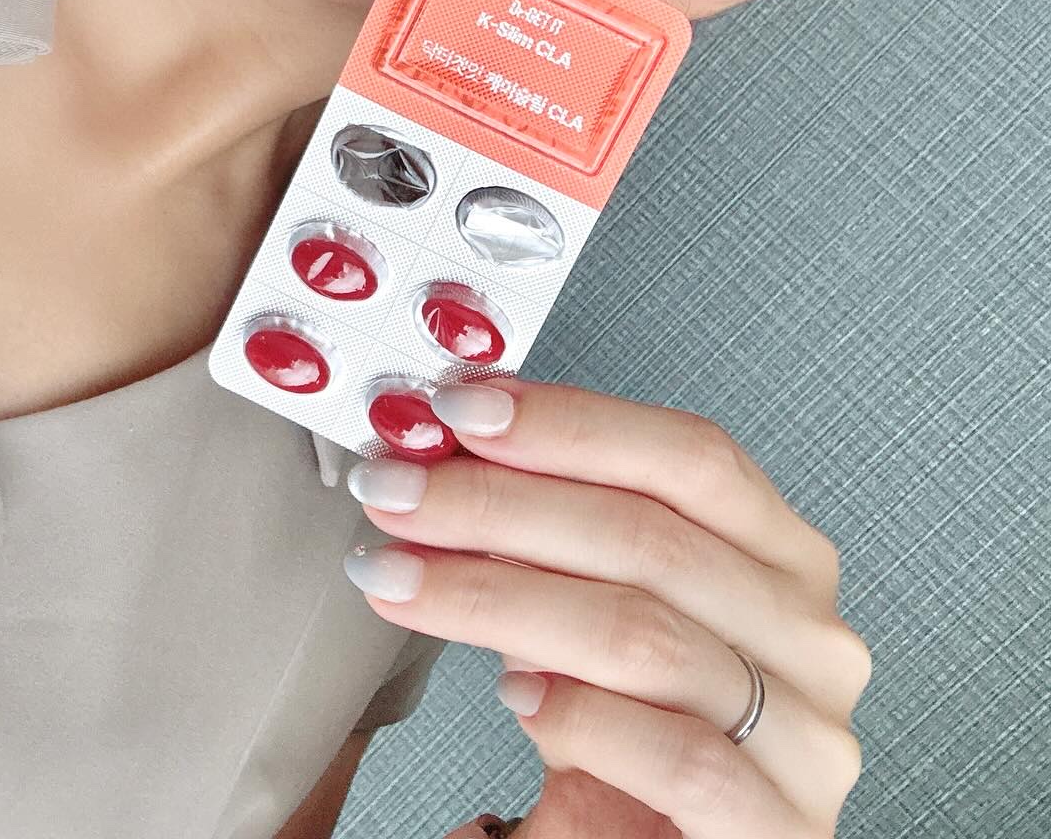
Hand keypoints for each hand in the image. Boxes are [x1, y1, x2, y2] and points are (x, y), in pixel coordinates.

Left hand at [341, 376, 870, 837]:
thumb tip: (442, 449)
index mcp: (781, 558)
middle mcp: (810, 637)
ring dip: (495, 595)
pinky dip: (585, 715)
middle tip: (396, 491)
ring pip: (645, 636)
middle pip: (651, 537)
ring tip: (398, 578)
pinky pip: (681, 759)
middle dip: (498, 504)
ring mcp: (809, 740)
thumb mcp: (594, 605)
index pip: (690, 457)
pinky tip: (515, 694)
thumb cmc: (629, 730)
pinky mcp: (781, 833)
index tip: (458, 411)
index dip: (569, 424)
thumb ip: (550, 530)